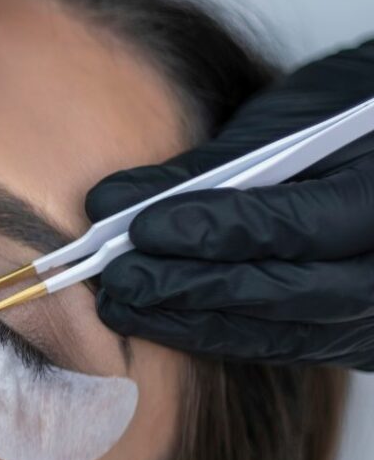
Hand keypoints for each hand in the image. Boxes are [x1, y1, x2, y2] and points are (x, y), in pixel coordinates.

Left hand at [84, 40, 373, 368]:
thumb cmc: (351, 113)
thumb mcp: (290, 118)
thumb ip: (206, 167)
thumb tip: (109, 205)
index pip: (296, 227)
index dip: (214, 232)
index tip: (140, 230)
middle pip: (286, 294)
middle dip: (190, 289)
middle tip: (118, 279)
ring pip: (281, 334)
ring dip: (192, 322)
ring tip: (122, 305)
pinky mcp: (363, 342)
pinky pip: (285, 346)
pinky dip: (219, 333)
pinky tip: (161, 321)